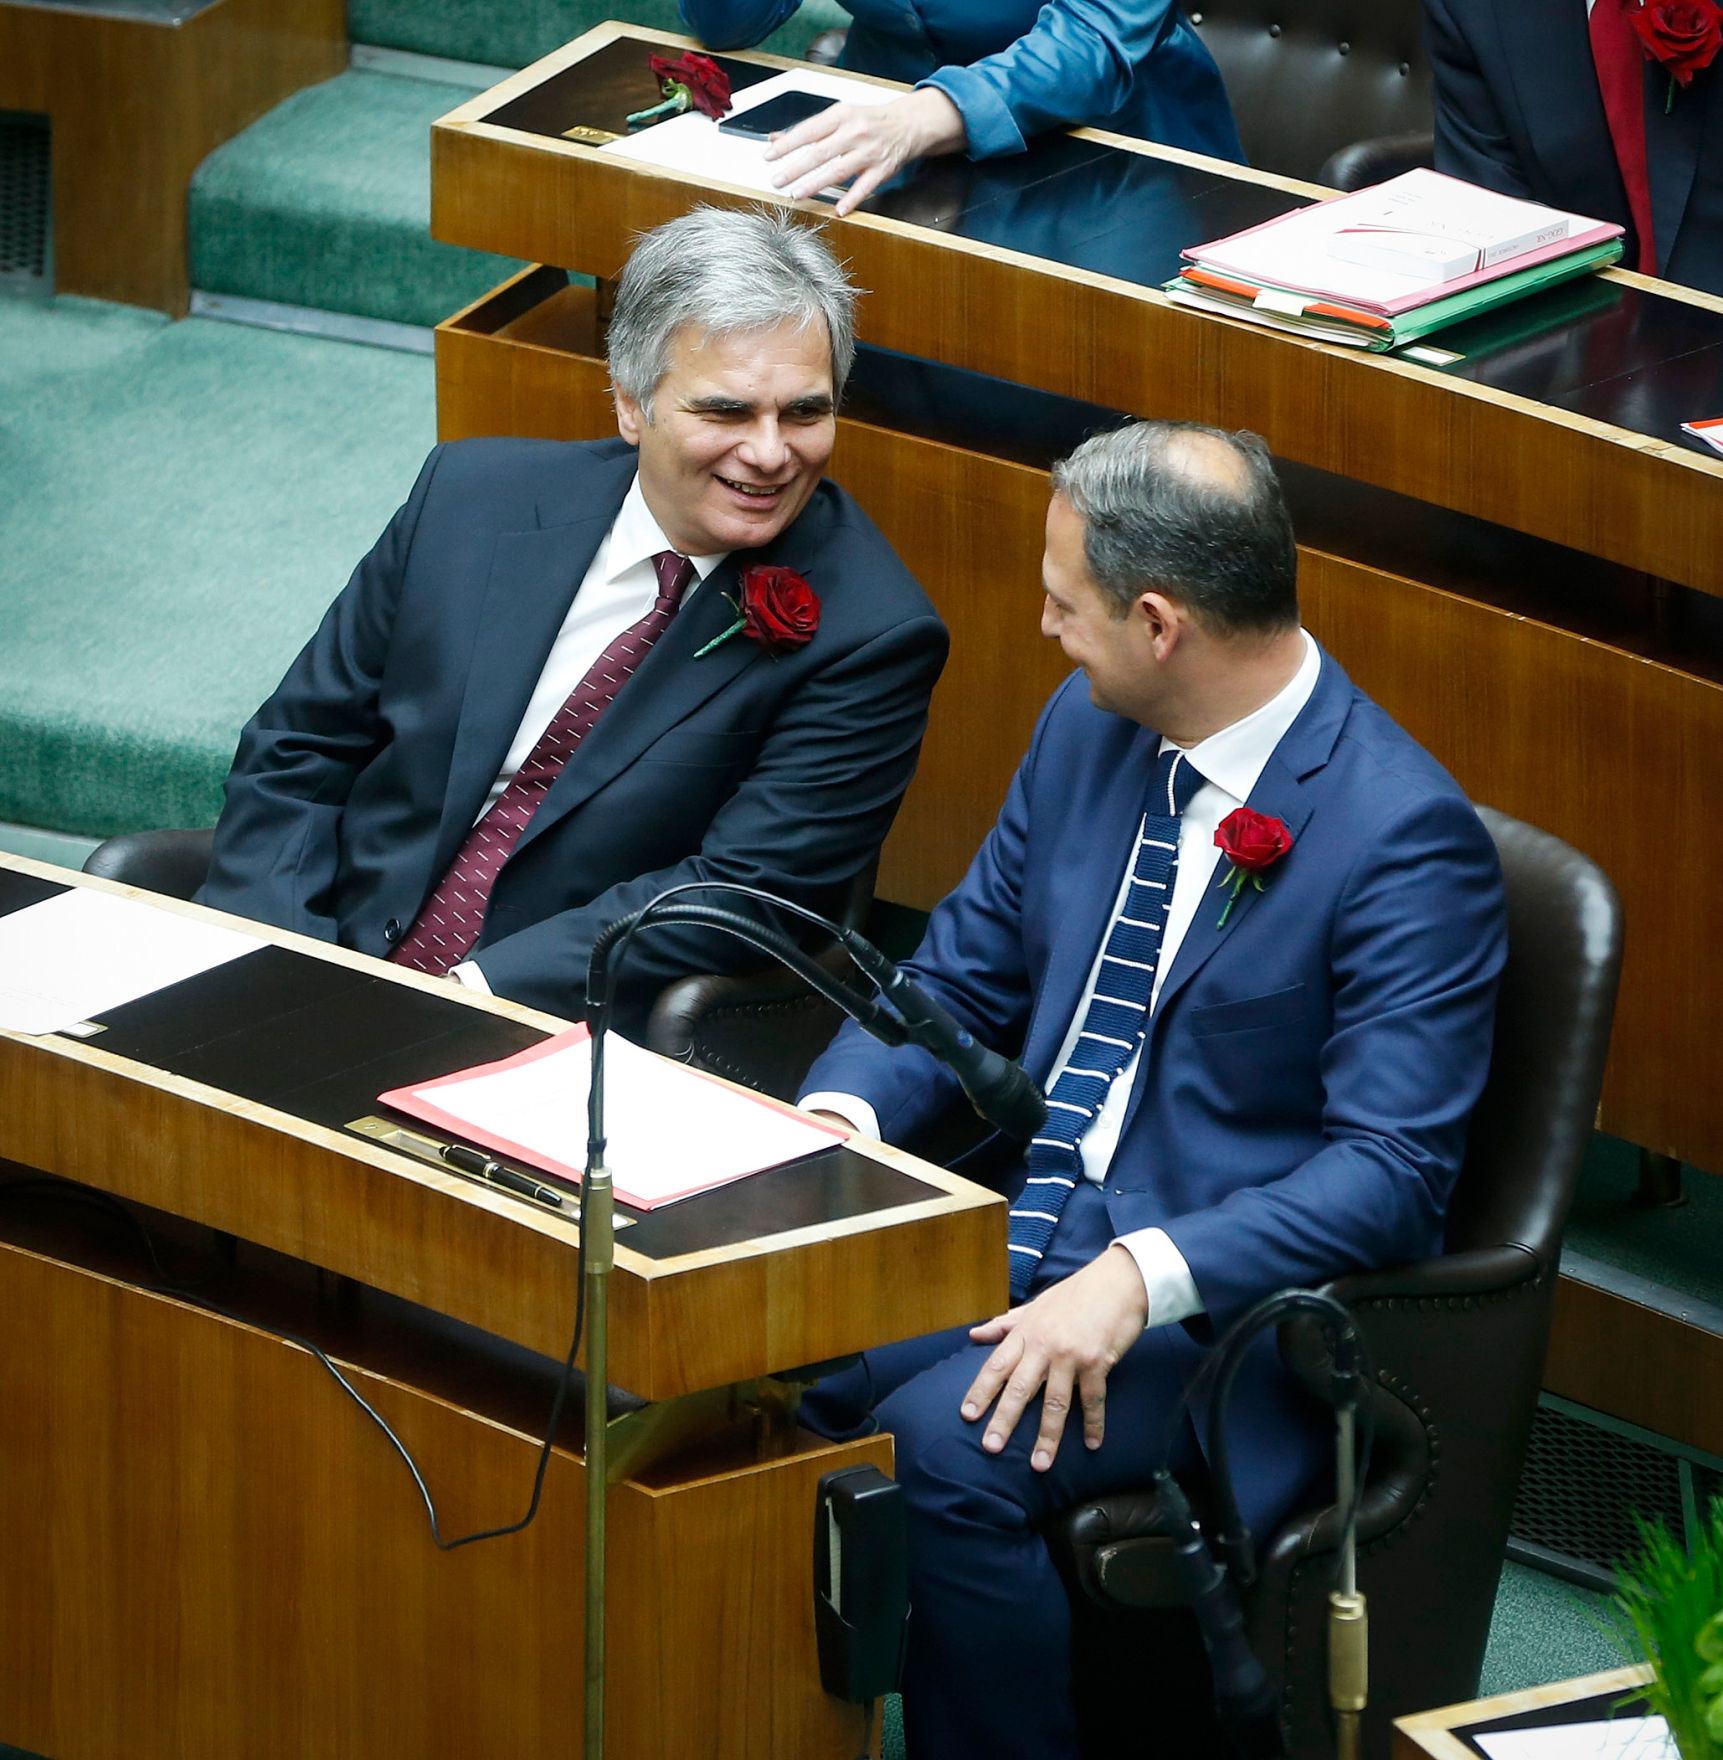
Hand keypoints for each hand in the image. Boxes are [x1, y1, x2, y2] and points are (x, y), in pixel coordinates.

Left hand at [764, 88, 966, 215]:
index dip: (788, 144)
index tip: (770, 156)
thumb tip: (776, 138)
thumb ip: (809, 130)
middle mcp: (854, 132)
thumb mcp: (840, 116)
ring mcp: (869, 152)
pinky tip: (839, 210)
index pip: (809, 130)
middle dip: (796, 167)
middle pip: (820, 152)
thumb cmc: (870, 121)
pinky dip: (852, 199)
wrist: (908, 123)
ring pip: (839, 170)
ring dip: (816, 183)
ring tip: (796, 194)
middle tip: (777, 180)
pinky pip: (865, 186)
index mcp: (841, 115)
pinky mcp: (882, 169)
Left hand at [960, 1245, 1148, 1471]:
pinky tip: (1091, 1444)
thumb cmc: (1075, 1294)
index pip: (997, 1365)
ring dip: (1048, 1436)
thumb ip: (1005, 1324)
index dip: (981, 1391)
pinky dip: (1093, 1424)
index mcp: (1026, 1331)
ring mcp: (1071, 1355)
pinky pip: (1092, 1400)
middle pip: (1020, 1388)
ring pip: (1055, 1402)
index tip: (967, 1415)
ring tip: (1040, 1464)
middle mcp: (1044, 1345)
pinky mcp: (1098, 1362)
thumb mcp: (1035, 1305)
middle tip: (991, 1447)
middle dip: (1005, 1419)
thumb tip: (974, 1334)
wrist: (1118, 1282)